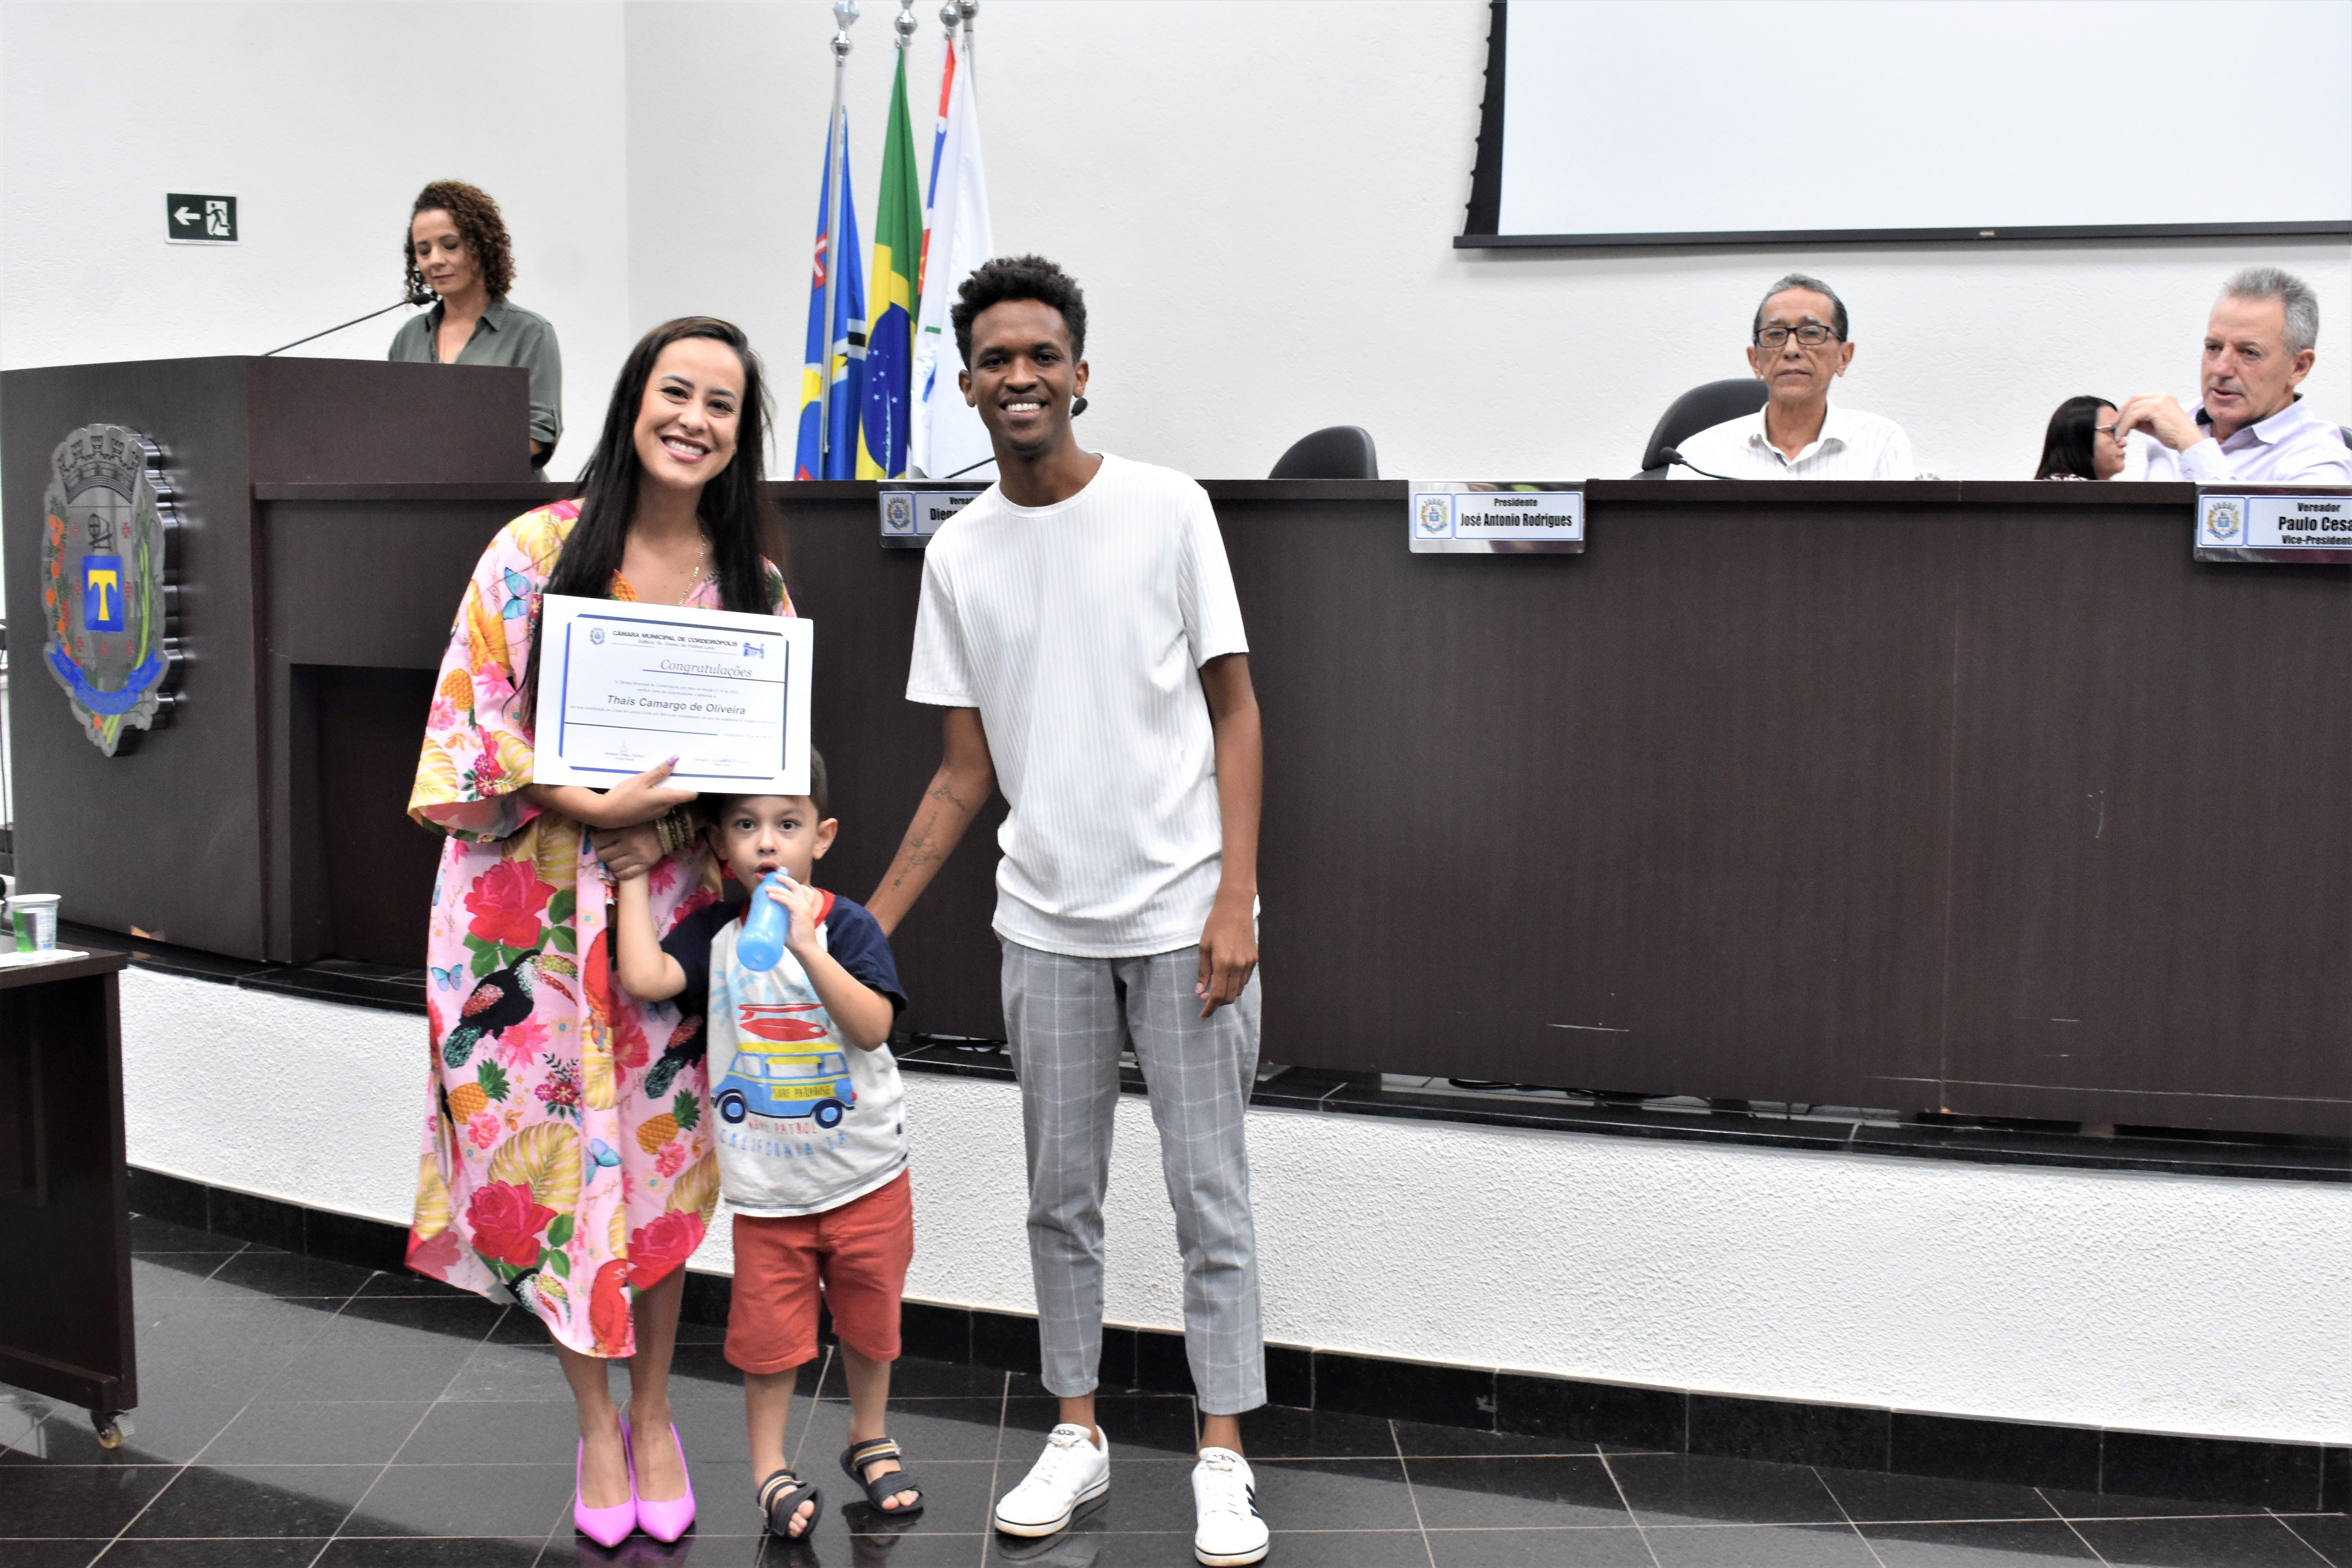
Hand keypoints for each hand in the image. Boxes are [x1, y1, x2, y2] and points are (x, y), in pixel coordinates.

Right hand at [581, 759, 697, 828]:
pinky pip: (657, 803)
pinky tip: (646, 786)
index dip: (694, 784)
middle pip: (677, 795)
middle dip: (675, 783)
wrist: (605, 814)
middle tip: (672, 767)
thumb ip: (660, 771)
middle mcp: (664, 808)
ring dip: (664, 788)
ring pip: (666, 798)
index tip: (694, 773)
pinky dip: (655, 794)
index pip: (689, 795)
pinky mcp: (647, 815)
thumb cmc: (624, 795)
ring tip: (657, 774)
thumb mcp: (642, 780)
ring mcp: (656, 814)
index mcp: (667, 799)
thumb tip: (675, 760)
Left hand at [591, 824, 662, 880]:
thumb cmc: (645, 823)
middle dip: (601, 853)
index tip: (598, 839)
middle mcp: (629, 844)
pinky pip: (625, 875)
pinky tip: (620, 867)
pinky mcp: (644, 866)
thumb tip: (595, 830)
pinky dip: (619, 873)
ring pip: (612, 866)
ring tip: (614, 858)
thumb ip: (614, 824)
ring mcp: (637, 857)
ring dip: (610, 863)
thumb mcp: (628, 820)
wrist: (668, 831)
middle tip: (605, 850)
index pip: (598, 840)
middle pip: (603, 855)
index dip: (595, 840)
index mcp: (624, 831)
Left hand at [770, 874, 827, 956]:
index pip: (801, 889)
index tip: (778, 882)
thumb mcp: (788, 924)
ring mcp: (804, 908)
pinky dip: (779, 897)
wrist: (805, 949)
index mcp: (804, 906)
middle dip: (784, 880)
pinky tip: (771, 896)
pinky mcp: (800, 913)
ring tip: (767, 888)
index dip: (790, 884)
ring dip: (777, 888)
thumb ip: (780, 917)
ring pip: (791, 892)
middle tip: (773, 878)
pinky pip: (789, 901)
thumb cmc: (796, 939)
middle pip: (796, 886)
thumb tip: (763, 915)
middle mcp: (806, 904)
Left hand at [1195, 893, 1257, 1018]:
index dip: (1210, 1008)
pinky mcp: (1254, 959)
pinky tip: (1226, 976)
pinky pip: (1245, 980)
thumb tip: (1200, 991)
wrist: (1236, 907)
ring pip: (1239, 990)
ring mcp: (1249, 963)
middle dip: (1217, 1002)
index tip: (1203, 1016)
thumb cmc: (1216, 924)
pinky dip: (1235, 984)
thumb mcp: (1204, 947)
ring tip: (1215, 985)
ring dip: (1227, 993)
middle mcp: (1239, 965)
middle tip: (1205, 996)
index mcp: (1223, 962)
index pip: (1218, 995)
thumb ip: (1203, 971)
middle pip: (1230, 997)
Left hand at [2110, 393, 2205, 453]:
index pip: (2138, 399)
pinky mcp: (2156, 409)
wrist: (2188, 440)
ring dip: (2123, 423)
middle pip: (2133, 400)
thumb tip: (2127, 422)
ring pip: (2132, 408)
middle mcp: (2161, 396)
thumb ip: (2141, 421)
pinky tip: (2125, 434)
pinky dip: (2126, 426)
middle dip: (2121, 414)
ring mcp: (2159, 401)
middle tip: (2115, 426)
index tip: (2118, 421)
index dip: (2125, 409)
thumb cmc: (2175, 435)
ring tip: (2120, 435)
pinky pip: (2134, 416)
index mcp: (2162, 398)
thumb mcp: (2154, 426)